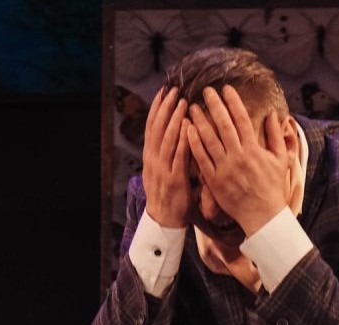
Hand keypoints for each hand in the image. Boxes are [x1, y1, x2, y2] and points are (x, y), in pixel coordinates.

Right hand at [141, 86, 191, 228]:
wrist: (163, 220)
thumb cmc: (168, 195)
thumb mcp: (162, 170)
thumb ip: (167, 153)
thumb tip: (173, 134)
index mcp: (151, 156)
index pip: (152, 126)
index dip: (157, 108)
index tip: (163, 91)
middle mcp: (153, 160)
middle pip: (157, 128)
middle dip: (165, 108)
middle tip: (173, 90)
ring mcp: (162, 169)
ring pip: (166, 139)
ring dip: (174, 119)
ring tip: (181, 102)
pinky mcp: (173, 178)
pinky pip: (178, 156)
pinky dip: (182, 140)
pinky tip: (188, 127)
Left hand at [185, 85, 293, 236]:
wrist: (262, 214)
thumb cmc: (272, 187)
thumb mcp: (280, 159)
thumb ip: (276, 136)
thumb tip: (274, 115)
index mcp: (254, 148)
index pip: (241, 119)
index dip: (233, 102)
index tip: (226, 89)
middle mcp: (238, 155)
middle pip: (223, 125)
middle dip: (214, 106)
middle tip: (205, 91)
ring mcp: (224, 168)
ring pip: (209, 140)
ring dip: (199, 122)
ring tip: (191, 107)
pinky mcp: (214, 180)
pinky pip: (201, 159)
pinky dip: (194, 144)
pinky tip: (187, 131)